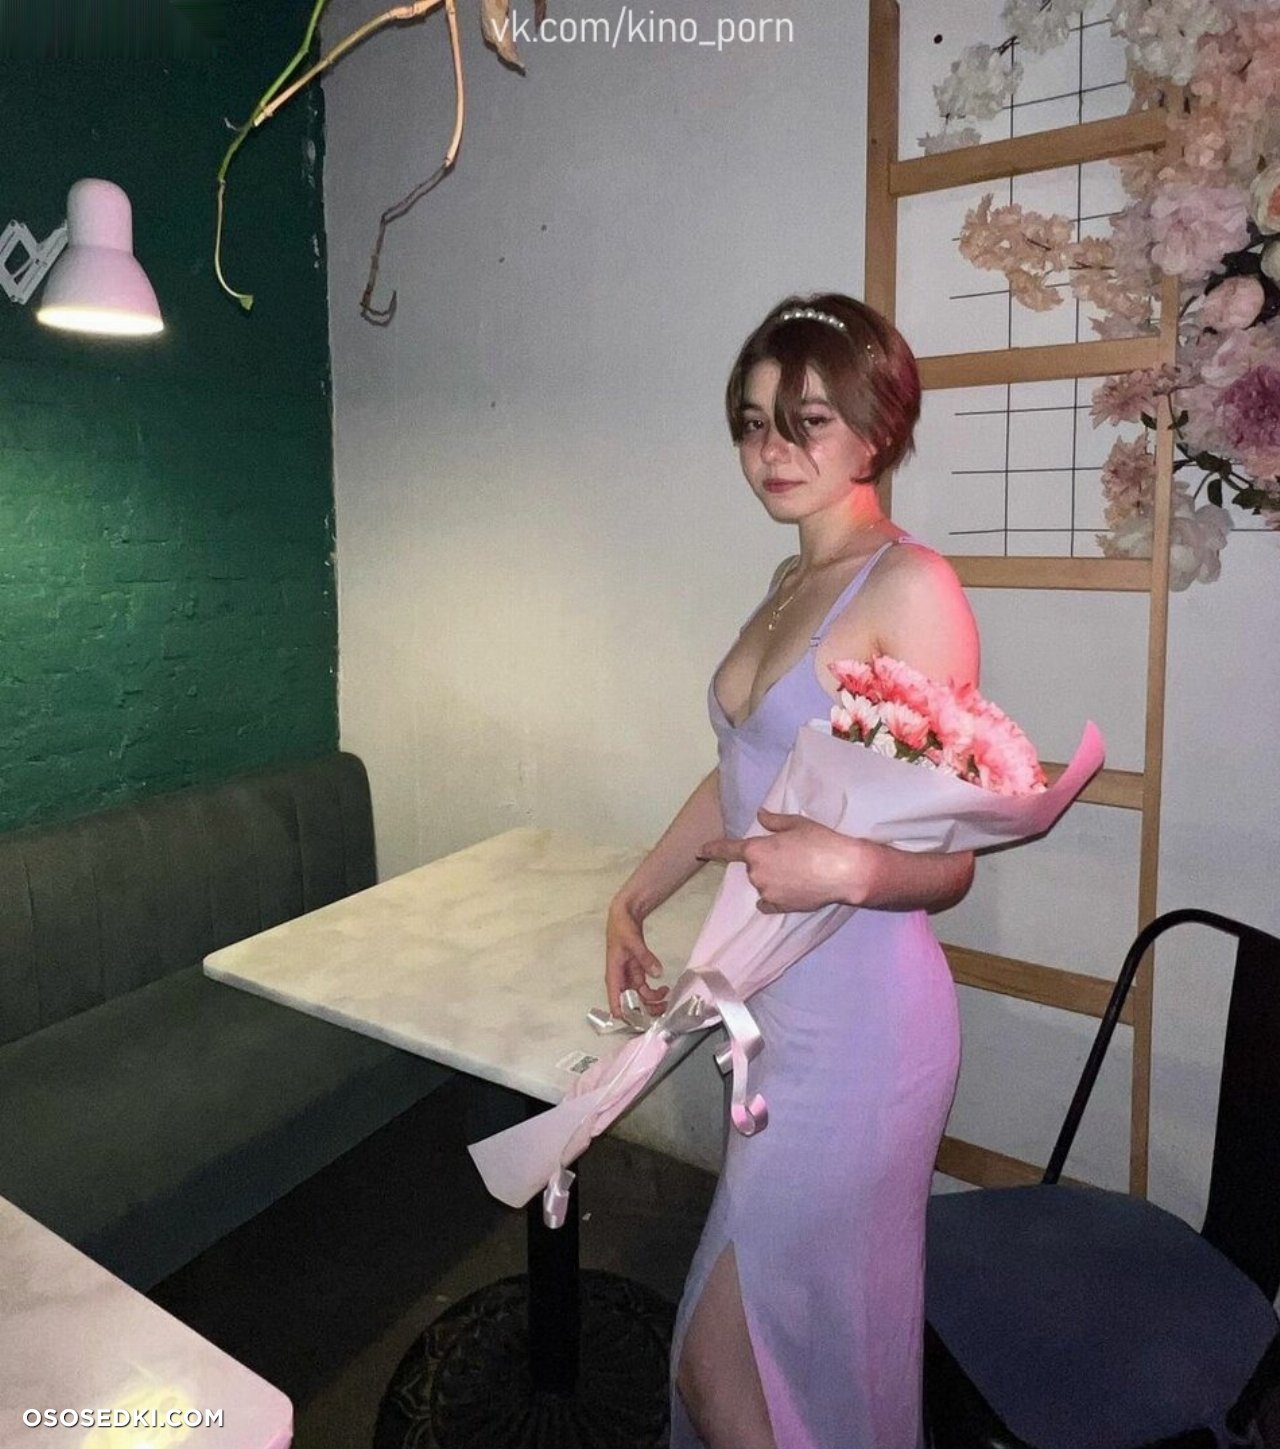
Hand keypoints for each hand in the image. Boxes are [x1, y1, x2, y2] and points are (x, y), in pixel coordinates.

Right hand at [605, 895, 669, 1016]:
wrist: (624, 914)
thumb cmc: (622, 927)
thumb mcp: (633, 941)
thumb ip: (645, 957)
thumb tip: (657, 973)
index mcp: (613, 974)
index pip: (615, 1001)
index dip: (625, 1014)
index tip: (639, 1022)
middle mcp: (620, 979)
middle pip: (629, 1003)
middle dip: (644, 1010)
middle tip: (661, 1011)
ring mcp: (629, 976)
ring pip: (639, 997)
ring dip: (652, 1002)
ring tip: (666, 1000)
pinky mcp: (637, 972)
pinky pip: (644, 988)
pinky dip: (654, 992)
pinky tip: (664, 989)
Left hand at [698, 809, 883, 913]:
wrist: (845, 870)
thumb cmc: (821, 841)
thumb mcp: (798, 824)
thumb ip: (775, 821)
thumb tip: (760, 815)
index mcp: (756, 849)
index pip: (727, 850)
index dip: (712, 850)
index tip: (700, 851)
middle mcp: (756, 872)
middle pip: (753, 867)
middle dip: (767, 862)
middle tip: (792, 856)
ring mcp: (766, 892)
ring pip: (763, 884)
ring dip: (773, 879)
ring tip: (800, 872)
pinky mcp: (779, 907)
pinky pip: (768, 903)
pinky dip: (774, 899)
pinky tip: (792, 891)